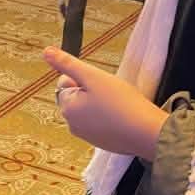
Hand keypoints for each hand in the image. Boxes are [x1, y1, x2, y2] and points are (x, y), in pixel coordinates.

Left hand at [44, 47, 167, 159]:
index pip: (65, 83)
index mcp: (67, 109)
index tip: (99, 82)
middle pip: (77, 97)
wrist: (148, 133)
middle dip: (92, 91)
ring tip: (119, 104)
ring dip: (101, 103)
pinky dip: (110, 117)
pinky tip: (123, 115)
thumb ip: (68, 63)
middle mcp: (73, 126)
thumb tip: (46, 52)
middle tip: (111, 92)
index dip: (83, 78)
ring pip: (90, 109)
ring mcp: (88, 136)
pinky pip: (101, 122)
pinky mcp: (103, 142)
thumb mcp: (93, 76)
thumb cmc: (121, 103)